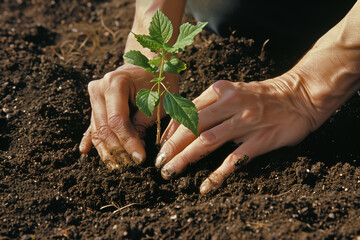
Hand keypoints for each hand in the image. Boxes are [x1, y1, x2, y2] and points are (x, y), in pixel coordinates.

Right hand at [79, 63, 178, 168]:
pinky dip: (91, 138)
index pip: (117, 121)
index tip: (140, 159)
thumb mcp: (157, 102)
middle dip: (118, 150)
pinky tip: (84, 151)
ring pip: (98, 129)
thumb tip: (135, 153)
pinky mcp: (95, 102)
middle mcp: (99, 88)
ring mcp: (94, 95)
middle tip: (130, 166)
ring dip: (108, 150)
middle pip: (104, 127)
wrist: (150, 62)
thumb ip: (143, 125)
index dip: (128, 143)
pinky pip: (92, 124)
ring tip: (118, 166)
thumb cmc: (159, 81)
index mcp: (115, 83)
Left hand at [155, 76, 318, 193]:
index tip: (160, 146)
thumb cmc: (260, 96)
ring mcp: (245, 121)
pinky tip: (205, 186)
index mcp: (219, 91)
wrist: (299, 95)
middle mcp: (230, 103)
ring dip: (186, 158)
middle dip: (172, 146)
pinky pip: (234, 159)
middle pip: (193, 126)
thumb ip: (208, 106)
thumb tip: (182, 125)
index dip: (170, 130)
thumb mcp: (232, 92)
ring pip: (208, 141)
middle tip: (159, 163)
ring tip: (171, 172)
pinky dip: (218, 174)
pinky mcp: (260, 139)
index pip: (187, 111)